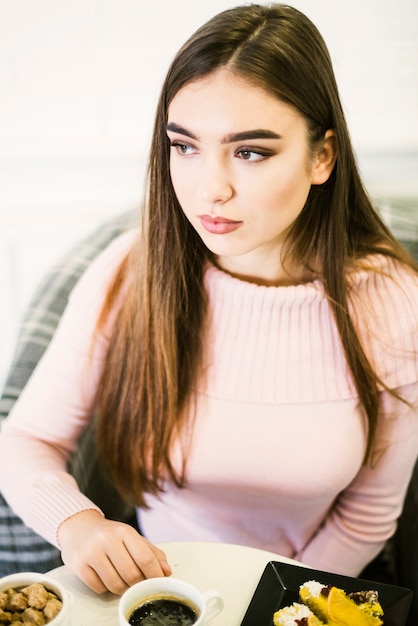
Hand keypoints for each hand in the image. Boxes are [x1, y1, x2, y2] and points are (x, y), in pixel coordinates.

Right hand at [57, 510, 171, 593]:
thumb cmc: (109, 535)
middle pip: (131, 574)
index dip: (155, 575)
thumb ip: (151, 553)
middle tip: (137, 582)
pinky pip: (99, 588)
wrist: (79, 528)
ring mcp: (91, 552)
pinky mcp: (78, 564)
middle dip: (137, 584)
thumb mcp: (132, 538)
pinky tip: (104, 577)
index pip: (145, 558)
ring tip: (120, 579)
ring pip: (115, 585)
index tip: (159, 583)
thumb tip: (166, 571)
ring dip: (121, 588)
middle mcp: (107, 539)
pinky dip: (105, 588)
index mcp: (124, 531)